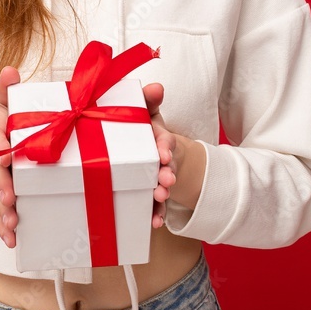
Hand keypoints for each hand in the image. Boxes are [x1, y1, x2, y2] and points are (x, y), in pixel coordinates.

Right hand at [0, 66, 19, 247]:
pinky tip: (12, 240)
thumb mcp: (1, 105)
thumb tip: (10, 69)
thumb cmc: (1, 126)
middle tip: (11, 196)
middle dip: (1, 185)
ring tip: (12, 223)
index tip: (6, 153)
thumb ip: (6, 90)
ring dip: (3, 210)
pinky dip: (3, 227)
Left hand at [143, 82, 176, 228]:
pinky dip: (155, 215)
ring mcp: (156, 178)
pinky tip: (154, 223)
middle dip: (167, 174)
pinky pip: (153, 206)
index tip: (164, 155)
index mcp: (158, 140)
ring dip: (162, 194)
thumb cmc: (143, 132)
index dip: (165, 147)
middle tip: (165, 182)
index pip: (164, 141)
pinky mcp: (149, 194)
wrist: (148, 153)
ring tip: (160, 199)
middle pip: (166, 167)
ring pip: (161, 186)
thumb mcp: (146, 114)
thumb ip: (149, 101)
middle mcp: (160, 160)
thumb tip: (156, 87)